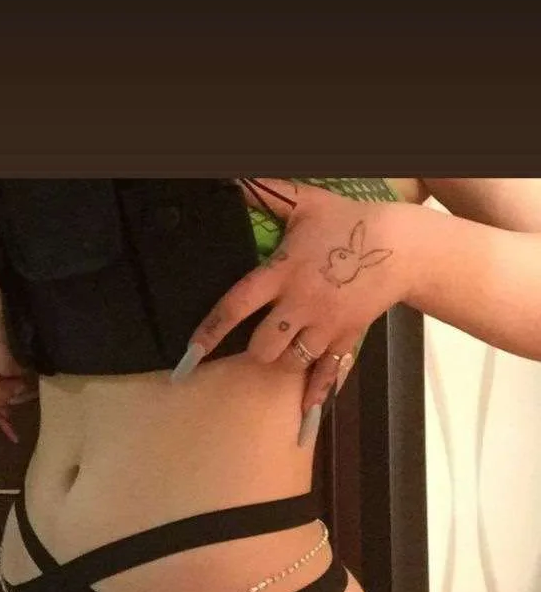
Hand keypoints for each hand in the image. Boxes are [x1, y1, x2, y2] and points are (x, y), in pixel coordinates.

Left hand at [175, 178, 407, 414]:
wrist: (400, 247)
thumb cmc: (349, 222)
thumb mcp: (306, 204)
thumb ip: (268, 194)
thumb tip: (234, 180)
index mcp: (282, 274)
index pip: (235, 306)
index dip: (210, 332)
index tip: (191, 353)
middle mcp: (300, 305)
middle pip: (263, 347)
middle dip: (256, 348)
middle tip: (261, 339)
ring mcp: (325, 326)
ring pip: (291, 362)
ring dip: (283, 360)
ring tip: (285, 350)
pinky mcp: (346, 338)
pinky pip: (328, 373)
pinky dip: (317, 392)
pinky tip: (306, 410)